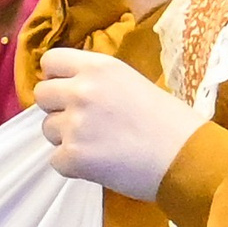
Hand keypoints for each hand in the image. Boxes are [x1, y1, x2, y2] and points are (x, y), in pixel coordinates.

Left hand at [33, 49, 195, 200]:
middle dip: (57, 109)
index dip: (56, 77)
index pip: (50, 61)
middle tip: (84, 122)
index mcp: (99, 67)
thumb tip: (68, 88)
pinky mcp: (73, 156)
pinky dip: (72, 165)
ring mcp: (75, 124)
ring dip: (65, 138)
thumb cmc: (168, 120)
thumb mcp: (130, 83)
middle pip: (41, 95)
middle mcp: (82, 90)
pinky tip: (99, 163)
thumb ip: (97, 81)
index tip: (67, 90)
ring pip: (47, 129)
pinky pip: (55, 160)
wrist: (186, 157)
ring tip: (98, 144)